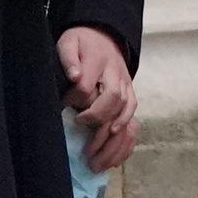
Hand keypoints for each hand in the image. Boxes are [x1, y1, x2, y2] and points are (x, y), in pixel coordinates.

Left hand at [58, 26, 137, 168]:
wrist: (105, 37)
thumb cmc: (82, 44)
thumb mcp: (69, 42)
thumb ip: (68, 58)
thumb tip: (75, 76)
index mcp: (99, 61)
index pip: (87, 85)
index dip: (74, 100)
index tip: (63, 108)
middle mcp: (117, 75)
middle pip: (113, 100)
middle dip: (97, 119)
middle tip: (80, 130)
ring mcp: (128, 88)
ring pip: (126, 114)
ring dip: (112, 139)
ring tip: (95, 160)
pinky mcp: (131, 99)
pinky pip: (134, 124)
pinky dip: (125, 143)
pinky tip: (113, 160)